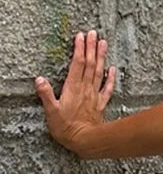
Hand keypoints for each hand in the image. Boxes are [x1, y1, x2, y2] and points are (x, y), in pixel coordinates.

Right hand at [34, 30, 115, 155]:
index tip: (81, 36)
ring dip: (101, 57)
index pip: (77, 64)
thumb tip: (39, 79)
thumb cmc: (67, 128)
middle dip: (91, 47)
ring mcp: (95, 95)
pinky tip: (113, 68)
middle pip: (90, 64)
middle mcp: (86, 88)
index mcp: (73, 88)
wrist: (86, 140)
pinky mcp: (100, 104)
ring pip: (99, 72)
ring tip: (103, 43)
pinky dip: (110, 77)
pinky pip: (107, 88)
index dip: (79, 49)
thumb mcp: (51, 112)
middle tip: (94, 33)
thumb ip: (46, 95)